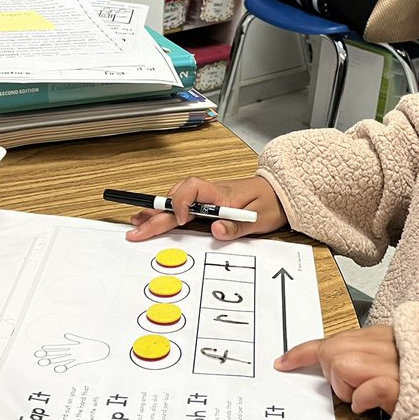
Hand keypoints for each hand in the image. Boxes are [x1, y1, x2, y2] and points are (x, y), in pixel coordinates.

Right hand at [125, 175, 286, 241]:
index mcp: (221, 193)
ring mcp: (207, 199)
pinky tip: (154, 221)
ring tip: (137, 224)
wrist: (281, 194)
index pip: (193, 189)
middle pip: (176, 200)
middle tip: (137, 230)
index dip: (182, 203)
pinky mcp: (208, 206)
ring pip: (176, 202)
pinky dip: (167, 215)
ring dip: (156, 213)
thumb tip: (217, 230)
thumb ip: (237, 227)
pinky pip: (183, 208)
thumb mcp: (260, 219)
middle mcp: (210, 194)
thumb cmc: (271, 203)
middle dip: (155, 215)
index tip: (182, 220)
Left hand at [275, 324, 399, 414]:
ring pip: (341, 365)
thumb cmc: (417, 386)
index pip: (335, 339)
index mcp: (384, 337)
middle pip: (332, 350)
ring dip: (348, 389)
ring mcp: (395, 364)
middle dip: (332, 374)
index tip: (283, 363)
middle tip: (354, 390)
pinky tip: (371, 404)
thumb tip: (331, 365)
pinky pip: (366, 388)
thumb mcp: (390, 367)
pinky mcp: (400, 386)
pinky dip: (362, 399)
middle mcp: (388, 344)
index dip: (303, 352)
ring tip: (368, 397)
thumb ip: (362, 360)